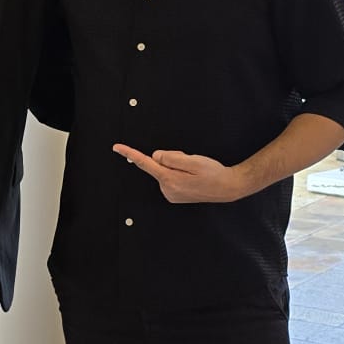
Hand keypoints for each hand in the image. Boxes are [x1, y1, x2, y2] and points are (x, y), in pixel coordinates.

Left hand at [112, 145, 250, 202]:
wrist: (227, 187)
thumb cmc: (213, 173)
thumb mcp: (193, 161)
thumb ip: (172, 157)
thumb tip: (156, 156)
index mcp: (170, 180)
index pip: (145, 163)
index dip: (130, 154)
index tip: (117, 148)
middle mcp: (167, 189)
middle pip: (159, 163)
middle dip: (172, 159)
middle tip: (191, 164)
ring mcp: (170, 194)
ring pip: (165, 170)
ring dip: (177, 167)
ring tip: (194, 172)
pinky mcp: (174, 195)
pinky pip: (170, 177)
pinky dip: (179, 173)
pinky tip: (192, 178)